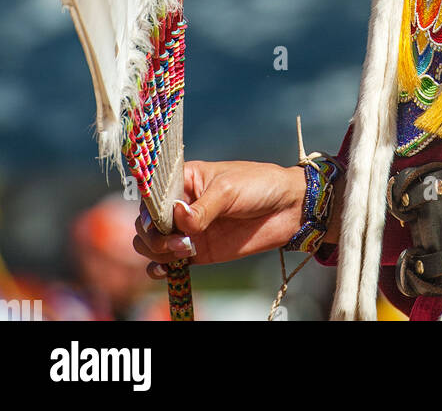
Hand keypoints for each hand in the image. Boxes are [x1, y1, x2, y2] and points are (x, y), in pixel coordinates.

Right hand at [133, 160, 307, 278]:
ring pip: (153, 244)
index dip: (147, 208)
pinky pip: (168, 263)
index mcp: (184, 179)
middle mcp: (181, 204)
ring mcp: (188, 229)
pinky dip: (160, 269)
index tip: (155, 219)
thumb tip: (178, 218)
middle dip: (153, 235)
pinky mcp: (198, 251)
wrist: (287, 209)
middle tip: (177, 240)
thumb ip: (203, 208)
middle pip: (146, 223)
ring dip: (158, 252)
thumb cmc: (259, 185)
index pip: (151, 194)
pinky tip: (168, 270)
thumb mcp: (229, 190)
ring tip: (185, 250)